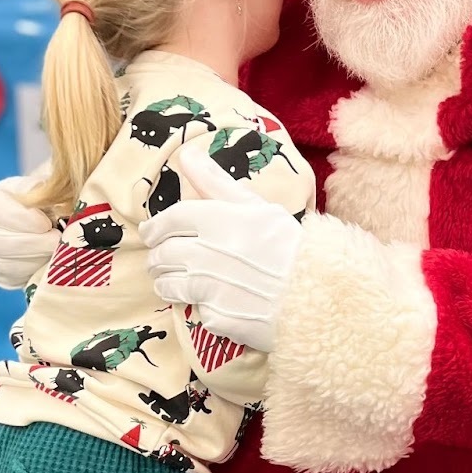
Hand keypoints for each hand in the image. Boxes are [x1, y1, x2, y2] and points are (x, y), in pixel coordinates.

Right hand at [0, 175, 59, 288]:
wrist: (45, 222)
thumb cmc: (45, 202)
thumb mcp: (42, 187)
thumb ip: (41, 190)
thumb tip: (45, 197)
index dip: (22, 220)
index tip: (46, 224)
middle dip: (33, 243)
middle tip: (57, 241)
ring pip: (5, 264)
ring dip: (36, 259)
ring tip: (56, 251)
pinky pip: (13, 278)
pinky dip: (33, 272)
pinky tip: (49, 263)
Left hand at [139, 153, 301, 352]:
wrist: (322, 295)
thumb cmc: (292, 247)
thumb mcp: (258, 207)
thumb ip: (216, 183)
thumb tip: (186, 154)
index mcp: (218, 220)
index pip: (169, 220)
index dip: (154, 227)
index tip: (149, 233)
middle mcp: (208, 253)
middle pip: (163, 253)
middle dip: (158, 256)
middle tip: (161, 258)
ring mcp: (210, 288)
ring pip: (168, 284)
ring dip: (166, 281)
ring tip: (171, 281)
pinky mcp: (217, 318)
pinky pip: (195, 310)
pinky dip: (199, 306)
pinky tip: (210, 302)